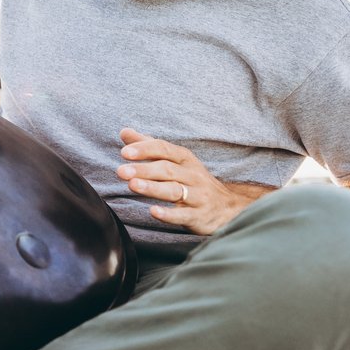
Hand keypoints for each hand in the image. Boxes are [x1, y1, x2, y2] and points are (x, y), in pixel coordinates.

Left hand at [115, 127, 267, 234]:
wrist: (228, 208)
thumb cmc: (193, 181)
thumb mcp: (176, 161)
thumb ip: (149, 147)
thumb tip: (124, 132)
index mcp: (185, 159)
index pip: (164, 149)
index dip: (145, 150)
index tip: (125, 152)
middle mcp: (193, 175)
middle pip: (167, 170)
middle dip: (144, 169)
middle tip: (121, 171)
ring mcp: (198, 196)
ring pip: (175, 190)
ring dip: (153, 188)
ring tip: (132, 185)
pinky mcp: (199, 216)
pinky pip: (184, 215)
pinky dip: (169, 214)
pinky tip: (154, 211)